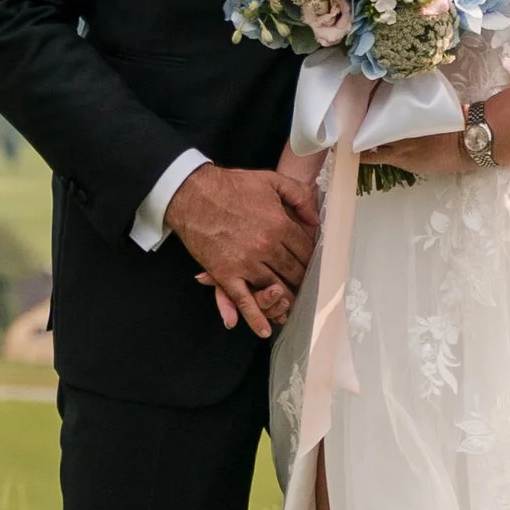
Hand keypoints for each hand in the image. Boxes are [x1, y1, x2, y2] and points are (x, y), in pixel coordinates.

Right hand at [168, 164, 316, 337]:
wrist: (194, 192)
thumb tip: (315, 221)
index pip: (305, 249)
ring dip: (284, 297)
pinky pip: (244, 301)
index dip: (311, 256)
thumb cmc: (232, 185)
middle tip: (304, 282)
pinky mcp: (225, 274)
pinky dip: (255, 318)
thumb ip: (299, 196)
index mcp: (279, 225)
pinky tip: (265, 330)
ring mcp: (245, 263)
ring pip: (274, 288)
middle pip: (293, 271)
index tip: (311, 261)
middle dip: (301, 278)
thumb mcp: (272, 180)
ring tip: (290, 301)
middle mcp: (266, 247)